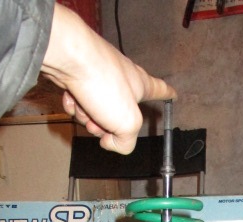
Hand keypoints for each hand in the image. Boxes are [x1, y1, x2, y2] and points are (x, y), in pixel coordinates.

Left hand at [41, 3, 176, 153]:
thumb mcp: (128, 124)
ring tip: (84, 108)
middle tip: (101, 124)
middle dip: (107, 125)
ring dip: (87, 116)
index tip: (173, 94)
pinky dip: (73, 104)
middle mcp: (121, 78)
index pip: (161, 91)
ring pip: (95, 110)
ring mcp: (99, 75)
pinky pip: (77, 100)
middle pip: (119, 113)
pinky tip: (71, 99)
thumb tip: (110, 142)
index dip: (168, 94)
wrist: (69, 57)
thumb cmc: (103, 82)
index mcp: (140, 86)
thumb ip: (126, 142)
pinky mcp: (78, 74)